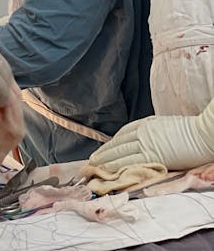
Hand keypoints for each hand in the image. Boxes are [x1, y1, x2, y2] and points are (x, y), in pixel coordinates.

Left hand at [90, 99, 213, 170]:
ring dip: (106, 160)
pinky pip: (131, 162)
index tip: (104, 148)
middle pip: (118, 143)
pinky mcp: (153, 156)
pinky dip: (118, 166)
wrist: (203, 133)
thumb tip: (146, 135)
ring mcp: (147, 144)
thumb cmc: (190, 130)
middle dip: (104, 152)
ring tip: (95, 167)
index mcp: (147, 123)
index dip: (112, 142)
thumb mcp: (167, 124)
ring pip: (120, 152)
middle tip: (92, 160)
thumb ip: (153, 130)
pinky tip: (108, 170)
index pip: (123, 134)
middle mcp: (143, 132)